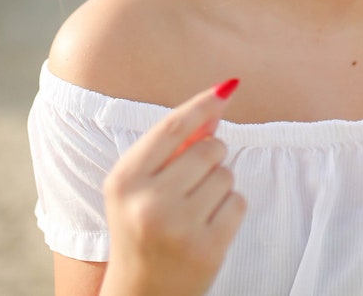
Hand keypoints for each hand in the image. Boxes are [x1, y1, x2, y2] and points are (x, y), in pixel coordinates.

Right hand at [99, 80, 245, 295]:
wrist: (140, 295)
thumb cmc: (142, 228)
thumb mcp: (141, 185)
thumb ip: (174, 146)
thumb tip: (216, 106)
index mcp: (124, 179)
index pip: (173, 127)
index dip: (202, 103)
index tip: (228, 87)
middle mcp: (148, 202)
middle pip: (209, 149)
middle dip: (210, 157)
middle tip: (191, 184)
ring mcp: (178, 227)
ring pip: (226, 174)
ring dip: (219, 186)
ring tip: (194, 210)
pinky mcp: (207, 249)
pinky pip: (238, 202)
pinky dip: (230, 209)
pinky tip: (207, 227)